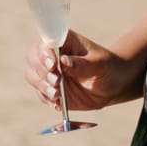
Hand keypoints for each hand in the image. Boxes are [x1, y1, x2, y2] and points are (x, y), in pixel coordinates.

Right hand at [24, 27, 146, 111]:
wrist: (113, 86)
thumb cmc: (109, 68)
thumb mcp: (100, 64)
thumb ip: (82, 64)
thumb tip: (63, 61)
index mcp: (64, 41)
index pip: (46, 42)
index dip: (45, 53)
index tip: (54, 65)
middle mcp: (53, 55)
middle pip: (32, 58)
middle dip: (41, 71)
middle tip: (57, 82)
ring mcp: (50, 73)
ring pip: (32, 76)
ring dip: (42, 86)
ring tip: (58, 95)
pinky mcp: (51, 89)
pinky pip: (41, 94)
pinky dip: (47, 99)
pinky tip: (59, 104)